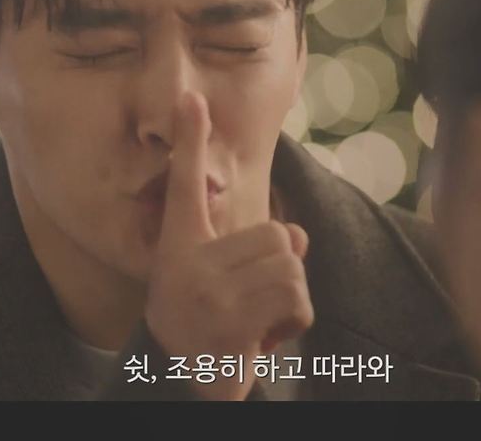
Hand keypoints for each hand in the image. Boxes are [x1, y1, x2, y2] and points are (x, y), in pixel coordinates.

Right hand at [144, 91, 313, 400]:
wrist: (181, 383)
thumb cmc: (209, 325)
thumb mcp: (223, 279)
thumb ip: (256, 250)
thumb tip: (299, 238)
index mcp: (180, 245)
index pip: (185, 184)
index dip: (189, 140)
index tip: (190, 96)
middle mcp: (187, 264)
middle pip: (277, 236)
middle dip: (283, 269)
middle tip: (255, 301)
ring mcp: (207, 295)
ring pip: (291, 268)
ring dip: (291, 299)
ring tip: (259, 321)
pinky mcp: (229, 325)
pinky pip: (296, 300)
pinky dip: (295, 322)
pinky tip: (263, 340)